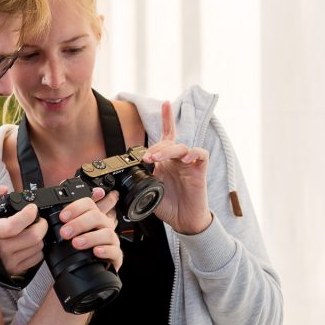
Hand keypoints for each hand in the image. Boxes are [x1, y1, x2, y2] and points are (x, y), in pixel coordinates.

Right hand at [0, 184, 47, 277]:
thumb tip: (3, 190)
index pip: (14, 226)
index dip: (28, 214)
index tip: (32, 208)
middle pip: (33, 237)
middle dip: (40, 224)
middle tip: (36, 217)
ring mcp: (8, 263)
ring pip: (37, 248)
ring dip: (39, 236)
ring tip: (30, 229)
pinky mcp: (14, 270)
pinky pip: (36, 259)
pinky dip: (36, 248)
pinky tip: (27, 241)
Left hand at [57, 188, 122, 270]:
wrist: (89, 267)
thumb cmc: (80, 247)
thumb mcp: (70, 232)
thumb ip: (66, 220)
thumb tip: (53, 211)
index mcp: (93, 217)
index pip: (88, 203)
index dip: (75, 207)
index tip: (62, 217)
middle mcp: (104, 226)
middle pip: (96, 216)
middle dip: (78, 223)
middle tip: (65, 232)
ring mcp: (111, 240)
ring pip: (107, 233)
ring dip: (90, 237)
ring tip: (76, 243)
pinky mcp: (115, 255)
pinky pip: (115, 251)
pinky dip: (105, 250)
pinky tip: (95, 251)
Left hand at [142, 101, 212, 234]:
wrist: (183, 221)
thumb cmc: (168, 206)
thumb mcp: (148, 191)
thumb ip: (140, 180)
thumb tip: (124, 177)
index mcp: (164, 162)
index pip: (165, 136)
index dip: (167, 119)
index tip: (166, 103)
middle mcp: (177, 160)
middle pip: (169, 142)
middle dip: (156, 147)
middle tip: (147, 158)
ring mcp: (189, 164)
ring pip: (181, 147)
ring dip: (167, 150)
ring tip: (156, 158)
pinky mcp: (200, 171)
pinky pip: (200, 154)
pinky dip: (193, 153)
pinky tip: (185, 158)